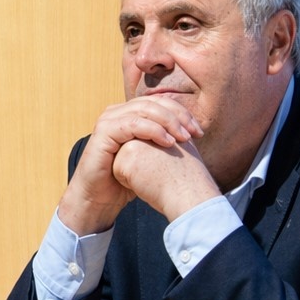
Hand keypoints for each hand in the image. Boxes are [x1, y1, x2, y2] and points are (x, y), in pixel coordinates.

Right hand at [59, 97, 202, 233]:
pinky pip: (132, 124)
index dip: (181, 113)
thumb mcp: (149, 156)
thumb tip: (191, 133)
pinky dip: (153, 130)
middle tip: (195, 133)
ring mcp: (108, 121)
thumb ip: (163, 140)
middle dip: (178, 116)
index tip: (199, 132)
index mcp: (128, 114)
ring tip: (183, 137)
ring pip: (144, 109)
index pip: (159, 102)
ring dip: (168, 121)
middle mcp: (116, 112)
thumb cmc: (125, 179)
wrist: (100, 197)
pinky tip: (168, 142)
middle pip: (153, 102)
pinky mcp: (103, 132)